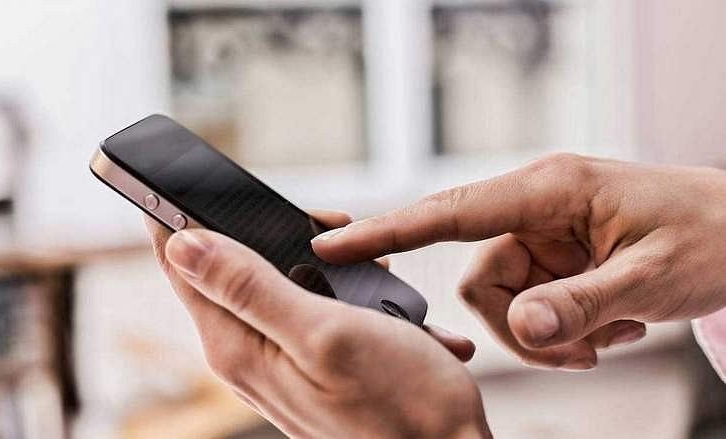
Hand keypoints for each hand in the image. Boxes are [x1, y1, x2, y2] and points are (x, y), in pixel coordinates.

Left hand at [146, 211, 490, 437]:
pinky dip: (335, 286)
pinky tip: (372, 293)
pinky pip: (303, 306)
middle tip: (323, 220)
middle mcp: (248, 356)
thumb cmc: (400, 401)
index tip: (174, 174)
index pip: (179, 266)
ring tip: (361, 254)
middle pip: (226, 268)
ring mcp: (279, 361)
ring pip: (270, 283)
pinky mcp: (308, 363)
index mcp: (238, 346)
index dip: (171, 213)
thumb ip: (250, 287)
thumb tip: (183, 244)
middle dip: (264, 230)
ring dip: (311, 258)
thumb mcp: (324, 331)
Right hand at [313, 154, 725, 369]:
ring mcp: (541, 233)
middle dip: (519, 329)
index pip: (449, 211)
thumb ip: (580, 305)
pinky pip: (528, 303)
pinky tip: (608, 325)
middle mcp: (534, 206)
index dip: (386, 231)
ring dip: (547, 334)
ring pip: (502, 300)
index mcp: (549, 189)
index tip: (332, 243)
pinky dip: (561, 329)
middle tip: (577, 352)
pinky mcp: (552, 256)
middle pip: (478, 279)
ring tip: (606, 335)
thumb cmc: (710, 235)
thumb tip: (521, 329)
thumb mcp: (651, 278)